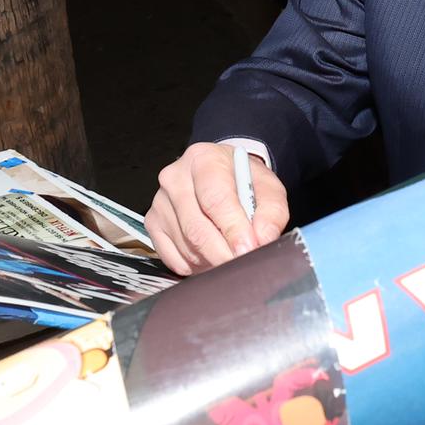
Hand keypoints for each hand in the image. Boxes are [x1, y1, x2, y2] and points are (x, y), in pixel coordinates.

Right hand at [147, 142, 288, 274]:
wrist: (222, 177)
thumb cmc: (242, 182)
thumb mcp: (268, 189)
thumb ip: (272, 213)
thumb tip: (263, 239)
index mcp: (203, 159)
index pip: (215, 200)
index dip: (233, 229)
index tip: (249, 249)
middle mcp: (175, 178)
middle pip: (196, 228)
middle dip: (223, 253)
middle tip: (243, 264)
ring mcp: (160, 202)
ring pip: (187, 247)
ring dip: (213, 260)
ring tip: (230, 253)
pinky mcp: (153, 224)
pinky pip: (175, 259)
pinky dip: (197, 266)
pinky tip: (210, 255)